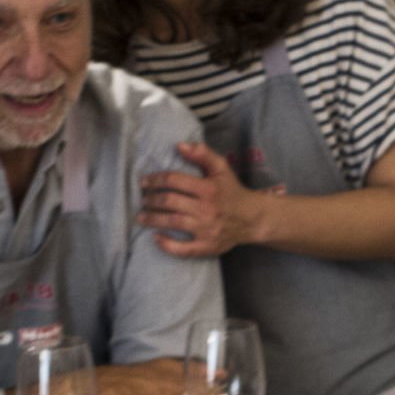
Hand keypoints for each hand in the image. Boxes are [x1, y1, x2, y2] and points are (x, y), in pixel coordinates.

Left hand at [140, 142, 269, 257]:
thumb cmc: (232, 192)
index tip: (144, 182)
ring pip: (172, 222)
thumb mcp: (222, 168)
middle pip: (170, 202)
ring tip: (141, 216)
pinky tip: (155, 238)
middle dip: (151, 200)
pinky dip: (167, 245)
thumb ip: (202, 154)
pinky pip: (183, 249)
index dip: (155, 180)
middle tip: (143, 199)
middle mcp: (206, 209)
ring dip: (152, 219)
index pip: (174, 181)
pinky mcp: (207, 247)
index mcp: (208, 189)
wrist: (252, 219)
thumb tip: (179, 145)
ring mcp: (206, 230)